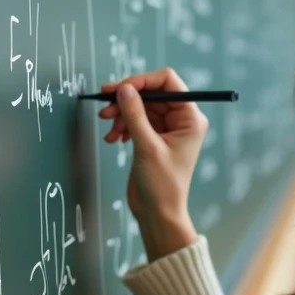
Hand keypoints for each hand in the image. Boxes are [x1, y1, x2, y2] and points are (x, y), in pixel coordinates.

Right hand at [98, 68, 203, 260]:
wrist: (158, 213)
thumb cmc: (162, 186)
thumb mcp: (147, 147)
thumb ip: (135, 115)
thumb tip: (124, 89)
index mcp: (190, 118)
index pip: (168, 82)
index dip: (142, 81)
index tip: (120, 88)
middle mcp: (181, 120)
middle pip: (151, 93)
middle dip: (127, 99)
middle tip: (104, 107)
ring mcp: (167, 128)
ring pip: (140, 106)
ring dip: (121, 114)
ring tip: (109, 128)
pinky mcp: (153, 137)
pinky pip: (136, 120)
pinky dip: (122, 125)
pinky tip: (114, 139)